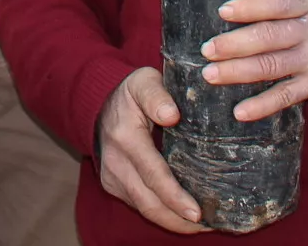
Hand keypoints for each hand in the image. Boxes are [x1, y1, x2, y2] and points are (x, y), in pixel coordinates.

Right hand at [94, 68, 203, 233]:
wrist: (98, 103)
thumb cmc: (131, 93)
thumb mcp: (144, 82)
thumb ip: (157, 95)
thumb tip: (172, 115)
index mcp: (125, 136)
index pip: (153, 174)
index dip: (175, 197)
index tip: (197, 212)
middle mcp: (115, 161)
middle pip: (149, 201)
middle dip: (178, 219)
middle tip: (208, 226)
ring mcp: (112, 176)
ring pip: (144, 208)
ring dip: (172, 221)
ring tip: (201, 226)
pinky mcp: (113, 184)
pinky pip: (139, 205)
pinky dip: (162, 214)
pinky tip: (182, 215)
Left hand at [205, 0, 307, 120]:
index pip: (279, 4)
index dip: (251, 7)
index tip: (224, 11)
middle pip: (270, 37)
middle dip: (235, 44)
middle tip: (207, 49)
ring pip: (273, 67)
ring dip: (239, 72)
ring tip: (211, 75)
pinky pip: (287, 96)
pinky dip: (263, 106)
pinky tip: (240, 111)